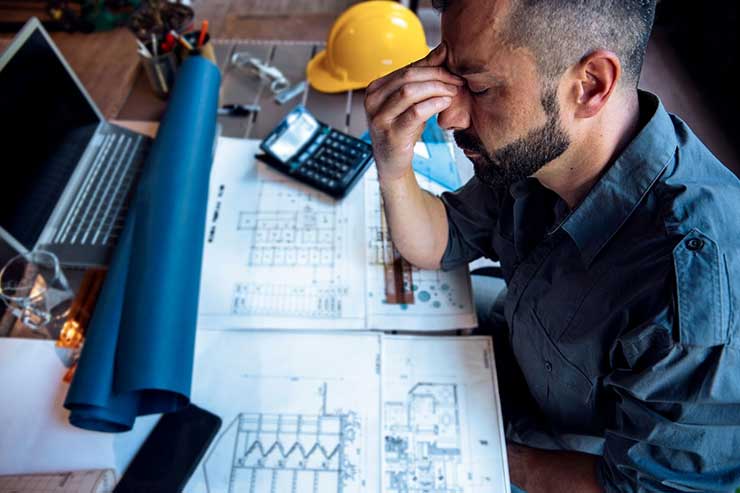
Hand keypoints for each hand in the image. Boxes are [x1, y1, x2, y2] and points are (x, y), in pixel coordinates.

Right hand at [364, 44, 463, 182]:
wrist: (392, 163)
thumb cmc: (402, 130)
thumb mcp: (410, 101)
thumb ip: (424, 76)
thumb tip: (443, 48)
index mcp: (375, 88)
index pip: (407, 69)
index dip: (433, 67)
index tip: (454, 71)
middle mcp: (372, 101)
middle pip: (408, 77)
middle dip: (437, 76)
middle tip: (457, 81)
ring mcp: (379, 118)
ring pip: (410, 91)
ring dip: (436, 88)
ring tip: (453, 92)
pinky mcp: (391, 134)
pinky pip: (415, 112)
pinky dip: (433, 104)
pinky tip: (446, 103)